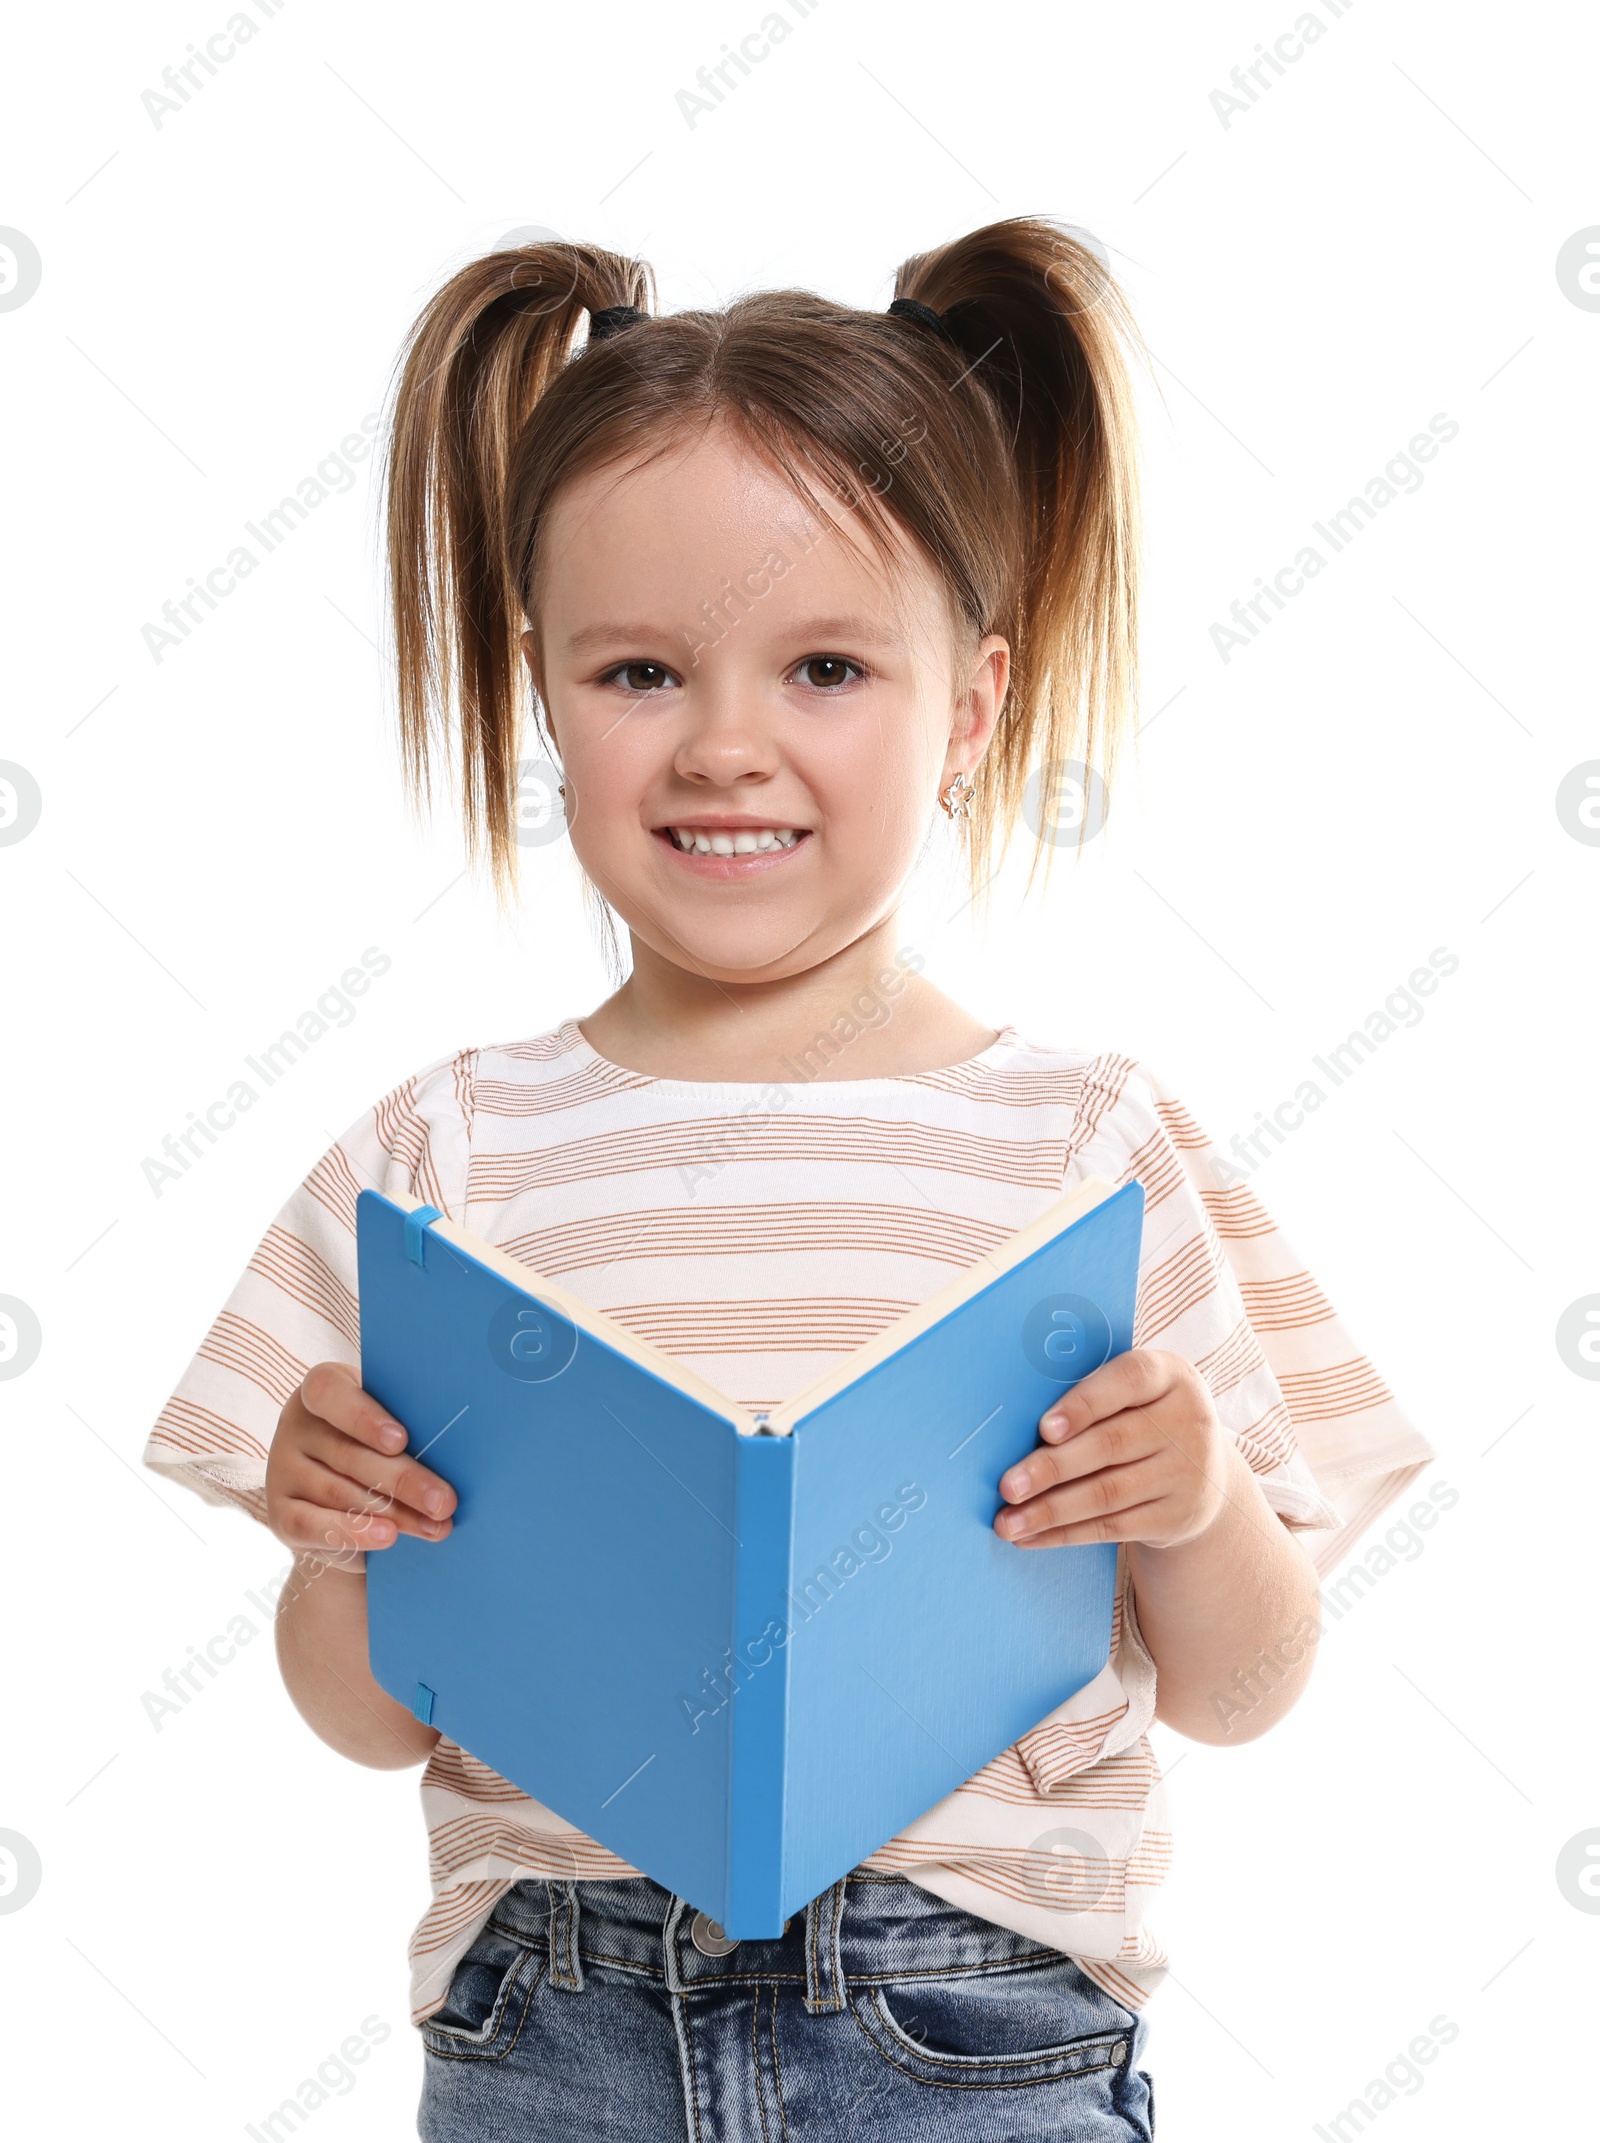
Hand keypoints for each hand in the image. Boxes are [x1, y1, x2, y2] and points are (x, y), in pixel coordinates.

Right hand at [265, 1361, 456, 1560]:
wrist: (347, 1512)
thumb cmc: (381, 1452)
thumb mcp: (388, 1432)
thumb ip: (406, 1433)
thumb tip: (454, 1450)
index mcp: (322, 1390)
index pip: (329, 1392)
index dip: (364, 1416)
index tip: (402, 1441)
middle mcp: (295, 1426)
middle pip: (348, 1454)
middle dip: (404, 1480)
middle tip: (445, 1501)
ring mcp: (281, 1470)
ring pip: (340, 1493)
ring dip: (394, 1513)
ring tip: (436, 1526)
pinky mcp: (278, 1514)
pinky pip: (313, 1525)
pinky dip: (353, 1533)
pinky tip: (388, 1537)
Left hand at [994, 1348, 1230, 1549]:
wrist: (1203, 1474)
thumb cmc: (1141, 1418)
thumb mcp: (1133, 1393)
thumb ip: (1089, 1395)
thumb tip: (1012, 1424)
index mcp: (1170, 1376)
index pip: (1130, 1380)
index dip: (1085, 1403)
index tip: (1044, 1429)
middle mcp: (1187, 1421)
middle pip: (1111, 1444)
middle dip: (1052, 1468)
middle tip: (1007, 1486)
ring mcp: (1186, 1473)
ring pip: (1107, 1493)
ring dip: (1050, 1510)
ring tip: (1006, 1522)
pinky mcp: (1176, 1516)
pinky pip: (1113, 1527)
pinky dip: (1066, 1534)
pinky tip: (1031, 1537)